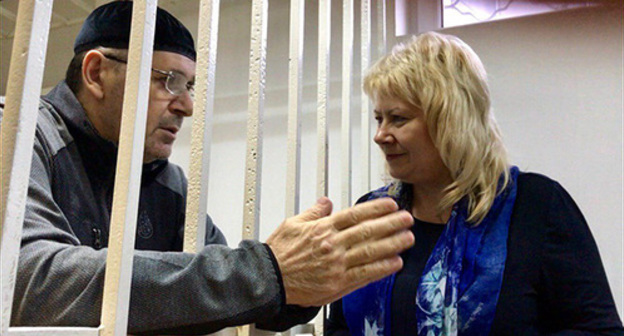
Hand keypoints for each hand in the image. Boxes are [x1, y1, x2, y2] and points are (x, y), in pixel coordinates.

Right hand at [266, 197, 413, 306]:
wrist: (269, 279)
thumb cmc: (278, 254)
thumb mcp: (292, 224)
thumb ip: (313, 212)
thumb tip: (326, 202)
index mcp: (323, 228)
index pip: (355, 214)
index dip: (376, 209)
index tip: (391, 205)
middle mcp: (333, 245)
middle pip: (368, 231)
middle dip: (391, 224)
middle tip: (407, 219)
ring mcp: (337, 265)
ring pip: (370, 251)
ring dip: (392, 244)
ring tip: (407, 238)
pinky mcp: (338, 283)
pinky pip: (365, 274)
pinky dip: (382, 268)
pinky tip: (395, 262)